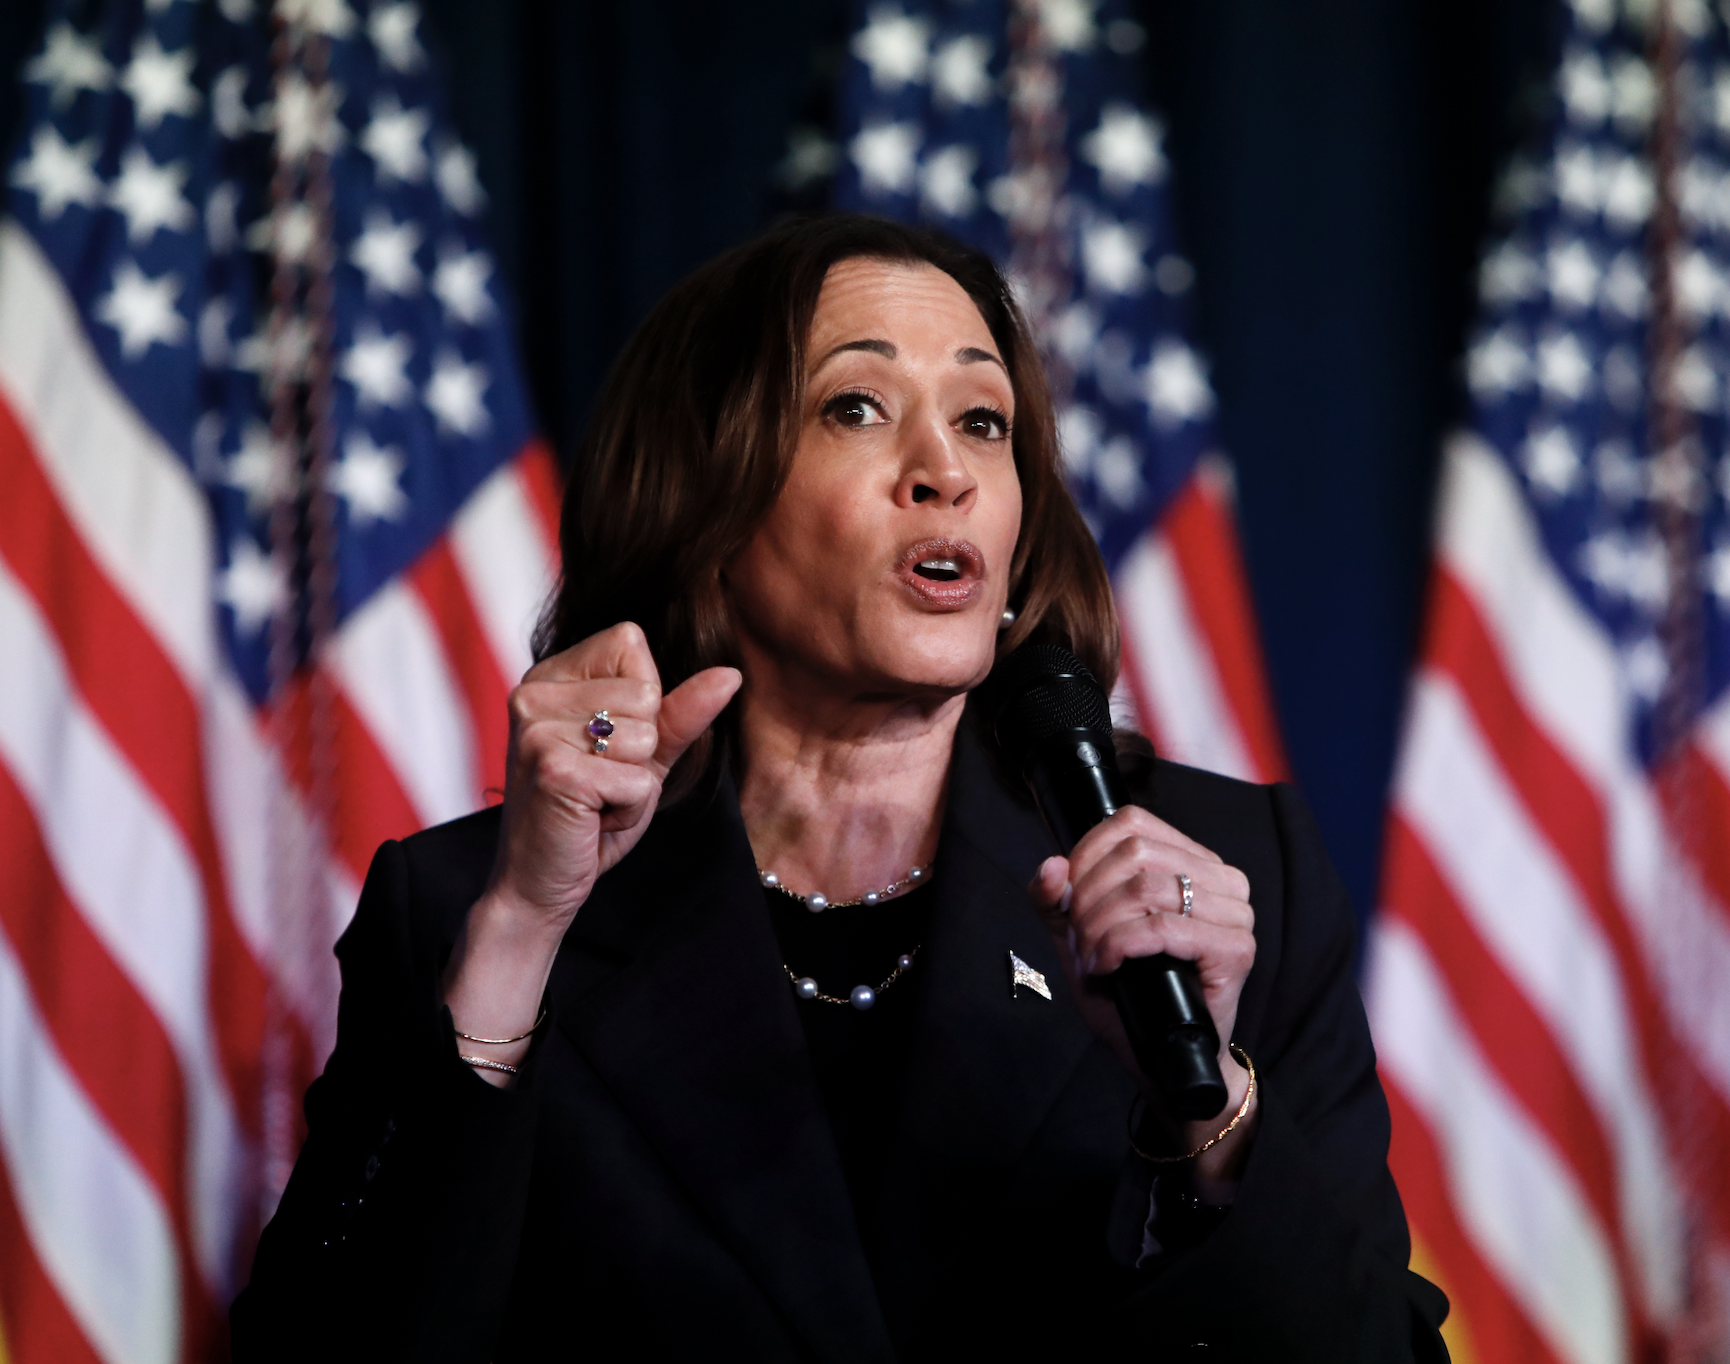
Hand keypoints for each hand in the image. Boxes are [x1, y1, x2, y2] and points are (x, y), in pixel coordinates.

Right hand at [487, 621, 740, 931]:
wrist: (538, 884)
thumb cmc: (589, 816)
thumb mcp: (642, 756)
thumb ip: (681, 712)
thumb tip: (730, 674)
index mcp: (548, 676)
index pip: (629, 642)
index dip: (643, 699)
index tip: (607, 743)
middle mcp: (533, 694)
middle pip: (645, 690)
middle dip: (643, 749)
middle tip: (600, 781)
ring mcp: (538, 730)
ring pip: (646, 738)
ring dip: (636, 783)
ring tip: (596, 801)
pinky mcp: (554, 770)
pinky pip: (638, 782)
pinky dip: (629, 811)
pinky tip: (591, 820)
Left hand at [1028, 806, 1257, 1181]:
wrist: (1161, 1057)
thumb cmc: (1128, 992)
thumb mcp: (1080, 936)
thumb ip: (1056, 900)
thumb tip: (1050, 866)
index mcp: (1190, 860)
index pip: (1131, 822)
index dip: (1086, 854)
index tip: (1067, 897)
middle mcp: (1221, 878)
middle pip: (1135, 854)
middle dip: (1089, 898)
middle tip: (1079, 940)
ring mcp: (1236, 913)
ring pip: (1145, 889)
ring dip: (1101, 926)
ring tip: (1092, 958)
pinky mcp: (1236, 949)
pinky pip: (1162, 929)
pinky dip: (1119, 946)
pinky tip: (1107, 967)